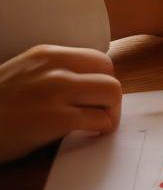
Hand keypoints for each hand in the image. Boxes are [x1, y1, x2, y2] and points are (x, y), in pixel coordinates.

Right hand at [0, 45, 121, 162]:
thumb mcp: (23, 74)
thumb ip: (53, 72)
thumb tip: (88, 82)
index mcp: (47, 54)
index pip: (99, 59)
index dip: (102, 79)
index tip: (96, 95)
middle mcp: (55, 68)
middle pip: (110, 74)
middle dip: (110, 95)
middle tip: (101, 111)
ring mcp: (57, 92)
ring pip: (112, 94)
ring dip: (111, 111)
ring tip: (99, 124)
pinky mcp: (58, 119)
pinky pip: (100, 120)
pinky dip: (102, 128)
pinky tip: (90, 134)